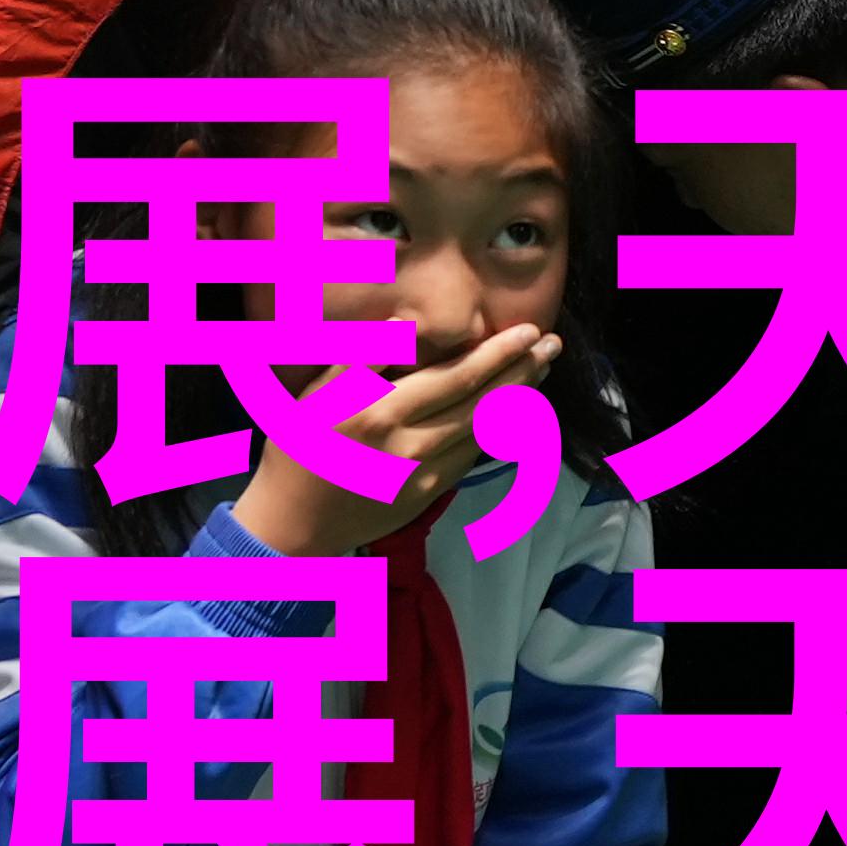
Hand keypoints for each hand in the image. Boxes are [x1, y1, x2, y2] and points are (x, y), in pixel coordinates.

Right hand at [231, 316, 556, 559]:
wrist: (293, 520)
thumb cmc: (299, 446)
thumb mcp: (320, 391)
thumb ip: (366, 358)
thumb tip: (409, 325)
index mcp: (381, 409)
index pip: (457, 375)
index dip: (499, 353)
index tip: (530, 331)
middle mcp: (409, 441)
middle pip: (482, 401)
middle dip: (523, 370)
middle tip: (554, 345)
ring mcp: (424, 472)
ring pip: (485, 429)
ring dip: (519, 398)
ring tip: (543, 371)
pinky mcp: (429, 495)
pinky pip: (471, 456)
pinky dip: (497, 431)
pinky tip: (512, 411)